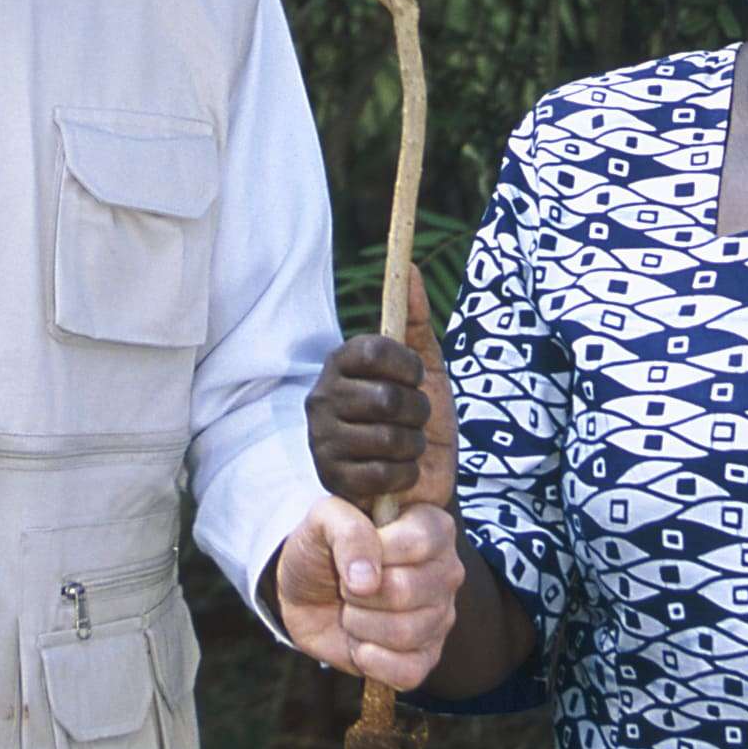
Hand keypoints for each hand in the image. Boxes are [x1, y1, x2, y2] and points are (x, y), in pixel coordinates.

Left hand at [270, 494, 459, 686]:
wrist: (304, 595)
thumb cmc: (322, 550)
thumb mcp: (324, 520)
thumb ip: (349, 532)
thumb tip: (367, 580)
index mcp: (433, 527)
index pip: (418, 543)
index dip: (374, 553)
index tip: (350, 553)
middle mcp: (446, 571)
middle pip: (406, 591)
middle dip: (358, 594)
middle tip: (347, 587)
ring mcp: (441, 616)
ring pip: (405, 632)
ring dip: (360, 625)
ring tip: (353, 613)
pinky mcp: (427, 656)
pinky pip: (410, 671)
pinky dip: (373, 661)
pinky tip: (361, 645)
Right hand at [304, 273, 455, 512]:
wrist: (423, 477)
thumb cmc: (418, 416)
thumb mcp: (425, 366)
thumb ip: (416, 319)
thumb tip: (412, 270)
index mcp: (341, 363)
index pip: (374, 350)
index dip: (407, 365)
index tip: (417, 376)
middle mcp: (323, 397)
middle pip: (387, 398)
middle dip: (418, 412)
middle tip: (415, 418)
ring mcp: (322, 439)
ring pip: (388, 438)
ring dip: (414, 445)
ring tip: (408, 446)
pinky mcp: (331, 478)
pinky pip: (382, 473)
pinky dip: (405, 474)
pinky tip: (399, 472)